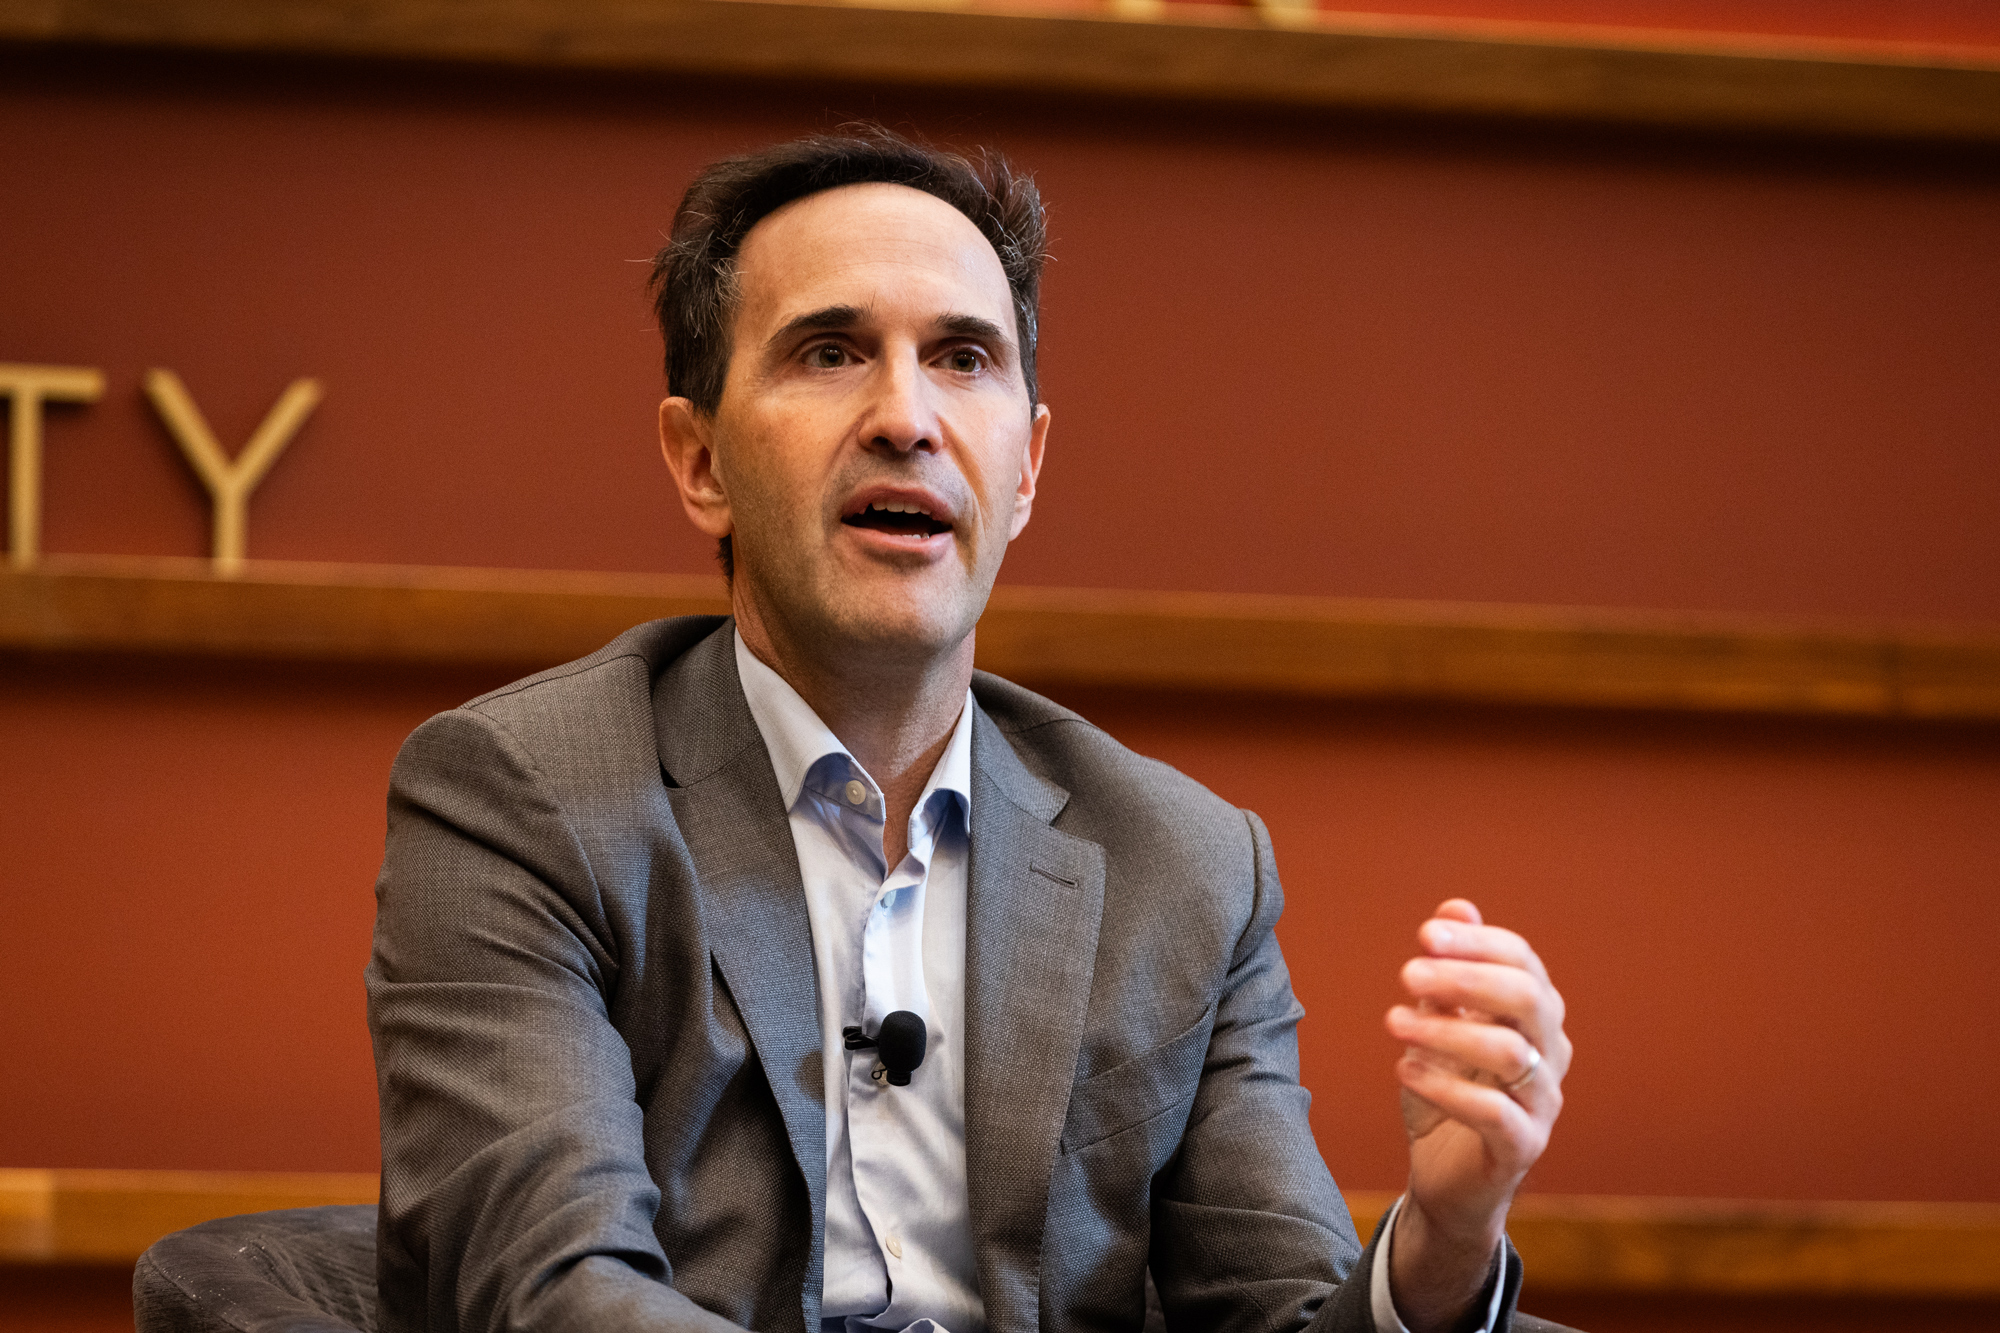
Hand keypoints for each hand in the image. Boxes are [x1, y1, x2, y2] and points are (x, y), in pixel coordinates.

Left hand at [1382, 899, 1570, 1332]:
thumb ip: (1448, 973)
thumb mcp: (1438, 1024)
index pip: (1523, 963)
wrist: (1446, 1178)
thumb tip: (1456, 907)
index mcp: (1535, 1015)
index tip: (1424, 934)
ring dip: (1446, 1031)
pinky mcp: (1522, 1147)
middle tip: (1407, 972)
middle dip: (1466, 977)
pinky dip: (1446, 1087)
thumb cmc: (1445, 1090)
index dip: (1478, 943)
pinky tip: (1405, 1070)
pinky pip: (1495, 1113)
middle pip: (1528, 999)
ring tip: (1392, 1022)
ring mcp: (1542, 1102)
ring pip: (1510, 1054)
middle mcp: (1549, 1053)